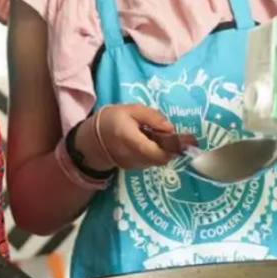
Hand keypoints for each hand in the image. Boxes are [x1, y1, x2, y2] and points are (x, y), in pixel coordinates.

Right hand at [78, 103, 195, 170]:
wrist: (91, 139)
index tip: (185, 141)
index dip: (172, 149)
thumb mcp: (131, 110)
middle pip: (160, 159)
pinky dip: (155, 154)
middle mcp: (133, 156)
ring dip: (163, 152)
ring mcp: (132, 164)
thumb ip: (151, 117)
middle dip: (171, 150)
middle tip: (181, 138)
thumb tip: (170, 128)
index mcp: (131, 139)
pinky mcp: (132, 167)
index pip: (157, 152)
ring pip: (156, 161)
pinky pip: (149, 162)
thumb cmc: (112, 119)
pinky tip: (152, 143)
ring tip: (164, 138)